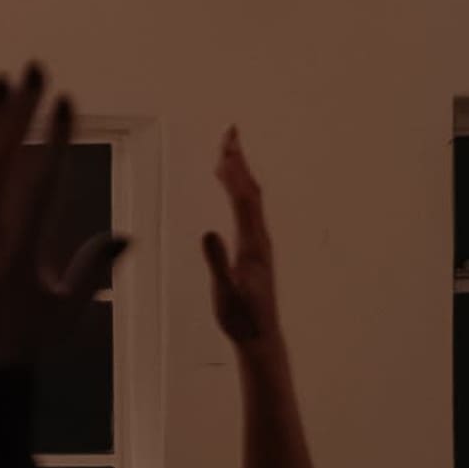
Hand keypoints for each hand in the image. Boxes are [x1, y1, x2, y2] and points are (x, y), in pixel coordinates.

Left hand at [0, 71, 123, 371]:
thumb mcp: (67, 312)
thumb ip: (93, 272)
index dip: (52, 141)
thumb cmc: (26, 339)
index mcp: (14, 260)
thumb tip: (125, 237)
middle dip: (16, 114)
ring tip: (4, 81)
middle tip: (34, 71)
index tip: (64, 101)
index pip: (35, 187)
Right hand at [201, 130, 281, 351]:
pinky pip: (248, 210)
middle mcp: (260, 237)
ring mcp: (259, 242)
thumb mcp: (225, 292)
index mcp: (252, 244)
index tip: (225, 145)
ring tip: (228, 151)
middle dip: (239, 160)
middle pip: (251, 190)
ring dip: (240, 172)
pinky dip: (239, 191)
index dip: (235, 170)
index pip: (244, 197)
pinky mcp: (255, 249)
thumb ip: (217, 262)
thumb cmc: (241, 317)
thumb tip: (208, 232)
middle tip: (230, 131)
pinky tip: (232, 187)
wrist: (260, 335)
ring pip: (252, 198)